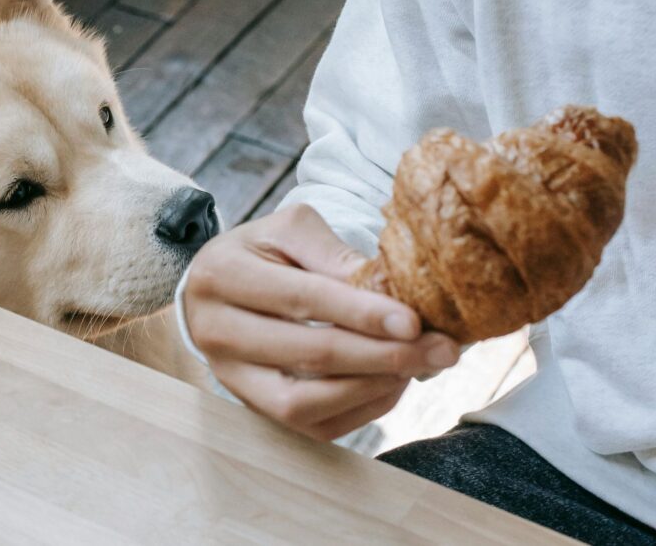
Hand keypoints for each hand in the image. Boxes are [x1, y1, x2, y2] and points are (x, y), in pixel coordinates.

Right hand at [184, 204, 460, 440]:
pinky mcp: (252, 407)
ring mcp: (230, 377)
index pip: (303, 299)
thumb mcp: (290, 229)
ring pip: (305, 403)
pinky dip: (360, 409)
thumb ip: (334, 254)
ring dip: (372, 387)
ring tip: (418, 365)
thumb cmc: (260, 251)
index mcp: (222, 275)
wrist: (215, 288)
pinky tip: (391, 383)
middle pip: (309, 355)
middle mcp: (215, 332)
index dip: (362, 313)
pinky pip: (311, 425)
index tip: (415, 322)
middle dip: (383, 354)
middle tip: (440, 349)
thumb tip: (390, 292)